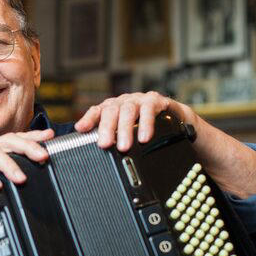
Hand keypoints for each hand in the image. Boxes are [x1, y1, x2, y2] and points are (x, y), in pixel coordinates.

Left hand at [74, 91, 190, 151]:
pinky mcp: (156, 101)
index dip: (89, 119)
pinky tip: (145, 137)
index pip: (97, 111)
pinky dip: (146, 124)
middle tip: (104, 145)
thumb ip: (112, 140)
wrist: (174, 118)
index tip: (81, 129)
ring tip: (124, 146)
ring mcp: (139, 100)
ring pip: (129, 111)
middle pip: (112, 111)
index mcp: (113, 108)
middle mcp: (124, 102)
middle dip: (107, 129)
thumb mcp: (126, 134)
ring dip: (126, 129)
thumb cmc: (146, 127)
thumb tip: (94, 155)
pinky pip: (149, 110)